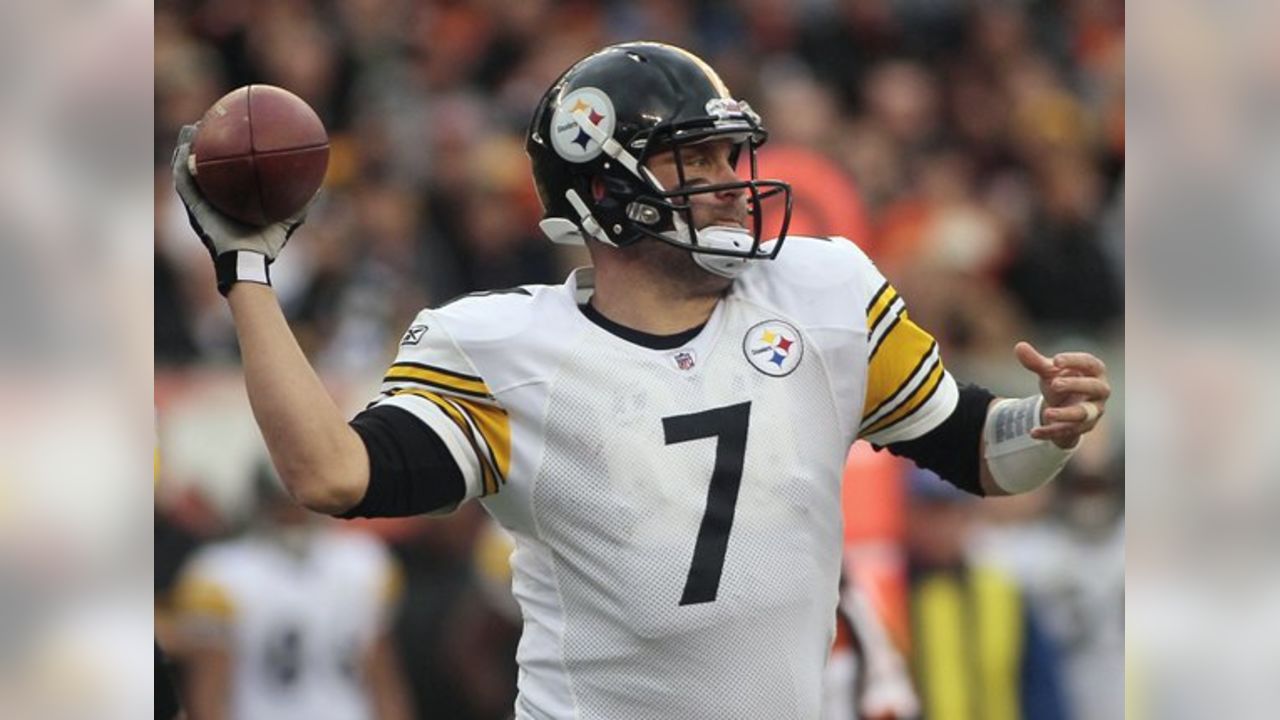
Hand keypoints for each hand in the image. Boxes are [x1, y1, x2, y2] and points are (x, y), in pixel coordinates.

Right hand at [170, 124, 309, 263]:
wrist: (250, 260)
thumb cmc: (268, 243)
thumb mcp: (290, 217)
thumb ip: (302, 201)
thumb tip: (320, 186)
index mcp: (230, 199)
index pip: (225, 172)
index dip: (224, 153)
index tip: (228, 130)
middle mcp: (213, 199)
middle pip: (203, 167)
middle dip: (201, 145)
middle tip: (204, 124)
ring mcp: (200, 204)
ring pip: (187, 171)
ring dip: (185, 149)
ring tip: (190, 130)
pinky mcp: (193, 210)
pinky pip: (184, 184)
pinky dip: (181, 166)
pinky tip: (185, 150)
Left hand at [1014, 341, 1109, 448]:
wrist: (1064, 406)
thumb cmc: (1061, 381)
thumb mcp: (1048, 371)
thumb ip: (1035, 361)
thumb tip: (1019, 346)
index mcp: (1094, 371)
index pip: (1090, 363)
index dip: (1074, 361)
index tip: (1055, 360)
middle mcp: (1100, 390)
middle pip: (1094, 387)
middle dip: (1075, 385)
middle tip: (1054, 384)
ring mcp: (1094, 411)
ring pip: (1084, 413)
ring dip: (1066, 414)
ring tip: (1047, 413)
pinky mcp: (1083, 428)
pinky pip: (1067, 431)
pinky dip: (1050, 432)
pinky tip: (1033, 432)